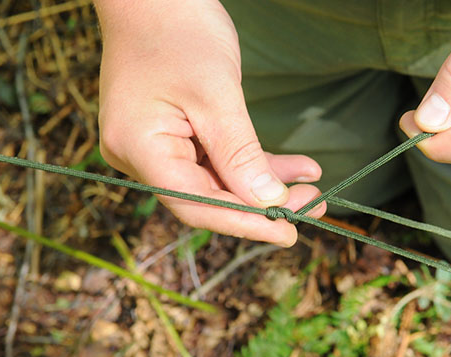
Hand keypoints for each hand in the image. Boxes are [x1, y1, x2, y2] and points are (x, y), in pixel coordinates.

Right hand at [94, 0, 324, 246]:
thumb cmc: (179, 30)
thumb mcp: (217, 96)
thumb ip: (241, 155)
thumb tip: (269, 203)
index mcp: (139, 147)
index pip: (195, 205)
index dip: (245, 224)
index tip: (289, 232)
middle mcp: (139, 155)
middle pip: (206, 198)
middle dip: (261, 205)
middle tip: (312, 207)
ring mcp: (154, 145)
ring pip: (215, 182)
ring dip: (264, 185)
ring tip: (311, 188)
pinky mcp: (172, 134)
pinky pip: (214, 160)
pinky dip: (252, 164)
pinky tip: (293, 167)